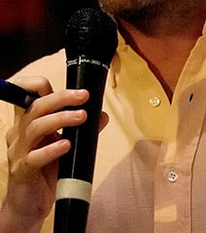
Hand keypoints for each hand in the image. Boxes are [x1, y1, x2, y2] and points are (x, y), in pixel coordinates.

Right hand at [1, 77, 95, 230]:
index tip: (68, 86)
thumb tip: (102, 115)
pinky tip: (66, 145)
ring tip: (82, 117)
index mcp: (28, 123)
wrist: (30, 204)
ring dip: (60, 119)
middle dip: (61, 98)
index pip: (27, 96)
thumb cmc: (47, 171)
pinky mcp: (22, 171)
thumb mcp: (67, 146)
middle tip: (84, 96)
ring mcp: (19, 152)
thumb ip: (83, 130)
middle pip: (35, 107)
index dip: (38, 85)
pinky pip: (34, 158)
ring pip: (35, 128)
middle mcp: (20, 134)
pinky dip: (51, 149)